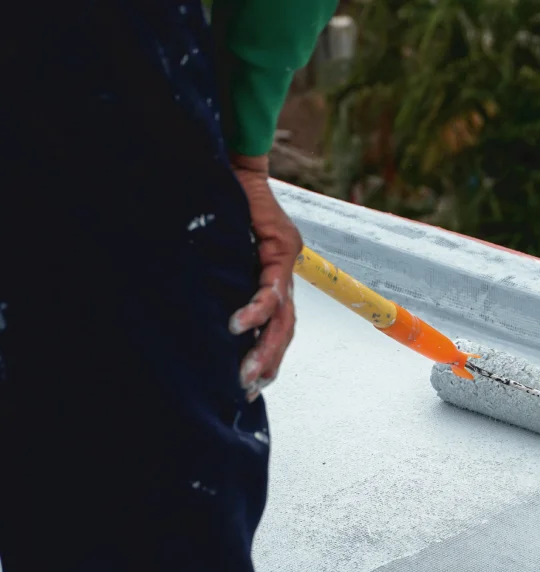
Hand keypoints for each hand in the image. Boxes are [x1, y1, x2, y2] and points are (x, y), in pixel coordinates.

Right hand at [228, 154, 300, 402]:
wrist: (234, 164)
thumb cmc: (221, 207)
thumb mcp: (222, 255)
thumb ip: (223, 283)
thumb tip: (204, 317)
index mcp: (272, 278)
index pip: (278, 326)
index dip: (269, 356)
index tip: (254, 384)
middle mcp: (285, 273)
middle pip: (285, 329)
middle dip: (268, 362)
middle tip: (250, 390)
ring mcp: (286, 261)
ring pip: (283, 316)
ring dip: (265, 347)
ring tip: (247, 373)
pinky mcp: (280, 246)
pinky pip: (270, 287)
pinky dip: (255, 310)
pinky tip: (239, 328)